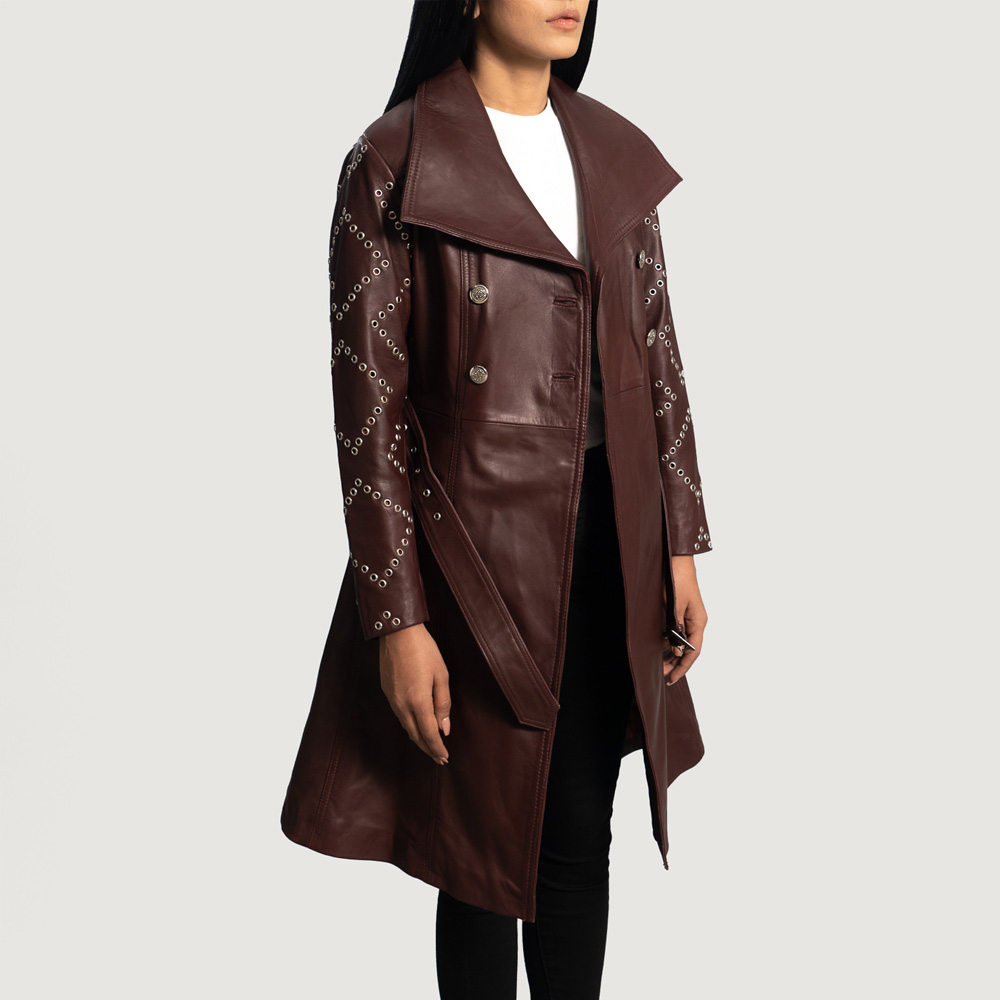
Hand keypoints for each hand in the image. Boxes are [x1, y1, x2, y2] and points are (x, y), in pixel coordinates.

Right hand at [379, 623, 451, 764]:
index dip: (437, 748)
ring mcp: (392, 699)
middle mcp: (402, 705)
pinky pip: (400, 715)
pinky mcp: (387, 692)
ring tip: (430, 745)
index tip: (445, 757)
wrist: (397, 633)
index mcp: (418, 701)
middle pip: (415, 735)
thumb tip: (444, 728)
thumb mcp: (442, 675)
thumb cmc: (424, 650)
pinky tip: (417, 725)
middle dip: (428, 749)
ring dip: (418, 738)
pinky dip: (410, 725)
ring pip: (406, 727)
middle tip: (439, 758)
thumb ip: (443, 703)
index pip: (429, 734)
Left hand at [662, 555, 707, 685]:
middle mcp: (696, 622)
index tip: (672, 678)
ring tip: (658, 665)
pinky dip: (669, 642)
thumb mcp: (673, 606)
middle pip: (688, 649)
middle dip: (675, 663)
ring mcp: (689, 617)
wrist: (676, 559)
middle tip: (661, 675)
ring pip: (682, 642)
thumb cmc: (676, 580)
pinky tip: (660, 648)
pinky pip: (678, 632)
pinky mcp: (681, 612)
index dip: (683, 667)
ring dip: (671, 653)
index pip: (693, 651)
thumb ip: (676, 628)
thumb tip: (676, 649)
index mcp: (698, 622)